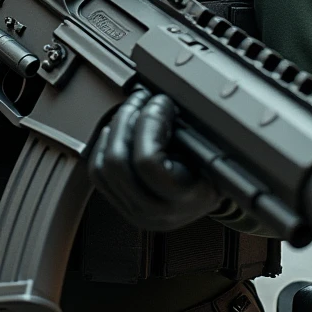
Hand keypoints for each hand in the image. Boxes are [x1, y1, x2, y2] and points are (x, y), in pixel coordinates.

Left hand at [88, 87, 221, 230]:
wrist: (206, 201)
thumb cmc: (213, 176)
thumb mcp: (212, 155)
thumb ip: (189, 132)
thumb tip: (162, 101)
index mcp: (185, 199)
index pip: (148, 162)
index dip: (150, 122)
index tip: (161, 101)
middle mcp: (156, 211)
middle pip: (118, 161)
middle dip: (127, 119)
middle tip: (142, 99)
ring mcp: (134, 211)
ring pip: (103, 166)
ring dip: (114, 129)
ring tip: (131, 110)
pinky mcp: (120, 205)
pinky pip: (97, 173)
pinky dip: (103, 145)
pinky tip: (116, 130)